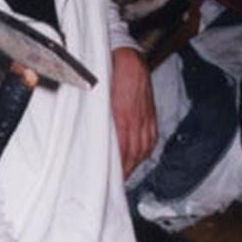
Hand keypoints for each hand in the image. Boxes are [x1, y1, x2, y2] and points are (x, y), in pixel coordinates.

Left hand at [110, 47, 157, 177]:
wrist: (128, 57)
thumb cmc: (109, 74)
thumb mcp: (99, 98)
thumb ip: (98, 118)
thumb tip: (90, 140)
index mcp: (123, 117)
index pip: (121, 152)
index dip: (116, 169)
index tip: (109, 180)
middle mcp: (136, 121)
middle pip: (132, 155)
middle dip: (123, 172)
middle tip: (114, 184)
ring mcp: (146, 119)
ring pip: (142, 150)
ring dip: (133, 164)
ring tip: (124, 174)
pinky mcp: (151, 117)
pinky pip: (149, 140)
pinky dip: (143, 152)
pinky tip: (137, 158)